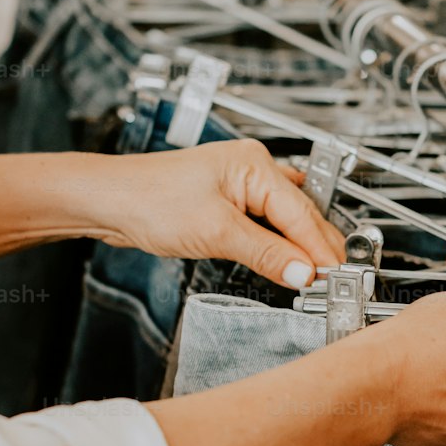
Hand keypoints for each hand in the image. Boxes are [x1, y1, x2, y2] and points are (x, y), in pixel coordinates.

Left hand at [97, 139, 345, 286]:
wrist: (107, 201)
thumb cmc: (149, 199)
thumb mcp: (216, 232)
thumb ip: (265, 254)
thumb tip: (302, 272)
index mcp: (255, 165)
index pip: (302, 214)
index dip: (320, 249)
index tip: (335, 277)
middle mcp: (252, 170)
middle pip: (299, 214)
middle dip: (317, 248)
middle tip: (337, 280)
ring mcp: (239, 185)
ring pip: (284, 220)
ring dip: (300, 247)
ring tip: (320, 274)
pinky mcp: (226, 202)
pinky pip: (265, 224)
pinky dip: (279, 243)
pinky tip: (289, 258)